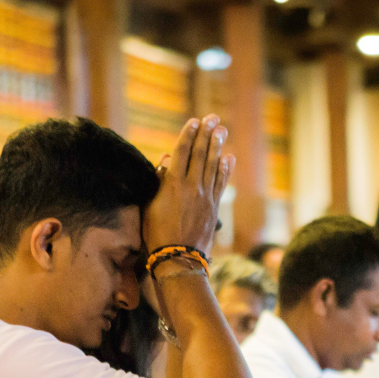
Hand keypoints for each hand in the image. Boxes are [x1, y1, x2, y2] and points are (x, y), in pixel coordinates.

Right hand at [143, 115, 233, 254]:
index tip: (195, 121)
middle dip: (207, 134)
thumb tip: (168, 159)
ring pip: (213, 166)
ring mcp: (206, 197)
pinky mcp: (214, 208)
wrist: (179, 259)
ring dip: (218, 147)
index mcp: (173, 184)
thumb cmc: (156, 233)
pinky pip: (221, 183)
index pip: (183, 152)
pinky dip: (226, 169)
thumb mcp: (149, 205)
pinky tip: (229, 158)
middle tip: (213, 118)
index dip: (189, 135)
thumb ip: (159, 180)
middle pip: (201, 154)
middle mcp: (192, 186)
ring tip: (222, 131)